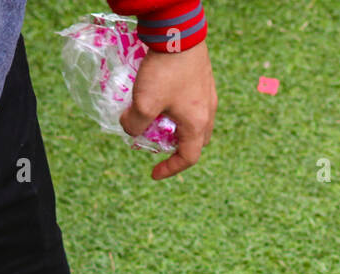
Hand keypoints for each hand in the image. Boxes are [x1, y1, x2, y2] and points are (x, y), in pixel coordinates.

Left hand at [120, 40, 217, 179]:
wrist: (179, 34)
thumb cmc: (165, 72)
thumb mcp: (144, 103)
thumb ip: (134, 124)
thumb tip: (130, 129)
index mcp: (197, 124)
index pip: (188, 157)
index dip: (170, 169)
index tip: (154, 173)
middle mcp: (208, 112)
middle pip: (197, 141)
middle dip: (178, 148)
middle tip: (160, 146)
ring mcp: (209, 94)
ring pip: (197, 122)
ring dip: (179, 128)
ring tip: (160, 122)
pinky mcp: (204, 79)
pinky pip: (195, 104)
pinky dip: (181, 111)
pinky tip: (165, 99)